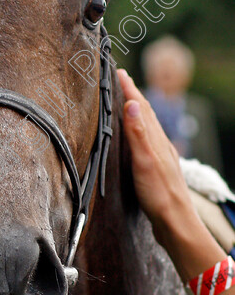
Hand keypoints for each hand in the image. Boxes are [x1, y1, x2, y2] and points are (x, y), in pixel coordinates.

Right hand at [117, 69, 195, 241]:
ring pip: (149, 126)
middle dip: (133, 94)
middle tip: (122, 80)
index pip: (141, 107)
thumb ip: (138, 133)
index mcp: (156, 139)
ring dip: (138, 111)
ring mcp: (162, 155)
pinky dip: (141, 130)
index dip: (129, 89)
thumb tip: (132, 104)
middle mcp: (160, 144)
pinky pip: (149, 139)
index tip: (119, 72)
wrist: (176, 222)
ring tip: (129, 101)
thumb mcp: (145, 161)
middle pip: (146, 113)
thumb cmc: (160, 194)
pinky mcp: (159, 167)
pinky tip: (140, 137)